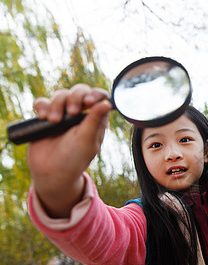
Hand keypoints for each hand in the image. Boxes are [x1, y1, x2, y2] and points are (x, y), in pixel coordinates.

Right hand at [28, 84, 111, 217]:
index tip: (88, 102)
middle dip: (74, 97)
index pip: (100, 97)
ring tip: (54, 121)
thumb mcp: (86, 141)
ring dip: (56, 103)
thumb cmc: (74, 159)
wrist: (51, 173)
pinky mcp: (46, 117)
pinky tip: (43, 117)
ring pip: (61, 94)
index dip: (95, 94)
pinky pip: (43, 102)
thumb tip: (108, 103)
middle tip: (71, 111)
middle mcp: (81, 114)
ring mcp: (63, 114)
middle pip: (79, 91)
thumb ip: (95, 121)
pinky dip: (42, 106)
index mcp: (96, 119)